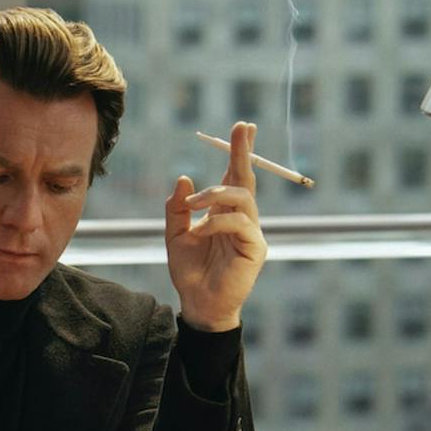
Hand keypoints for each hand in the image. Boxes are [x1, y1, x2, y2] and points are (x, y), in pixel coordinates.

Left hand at [166, 121, 267, 331]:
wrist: (197, 303)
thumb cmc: (189, 271)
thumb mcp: (175, 235)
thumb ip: (178, 208)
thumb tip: (184, 178)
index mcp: (224, 212)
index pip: (234, 176)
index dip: (240, 152)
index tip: (244, 127)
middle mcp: (241, 218)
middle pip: (247, 178)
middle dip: (244, 151)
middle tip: (243, 128)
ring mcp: (251, 232)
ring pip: (243, 198)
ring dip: (216, 194)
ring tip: (194, 205)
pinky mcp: (255, 248)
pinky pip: (240, 223)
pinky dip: (217, 222)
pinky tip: (201, 231)